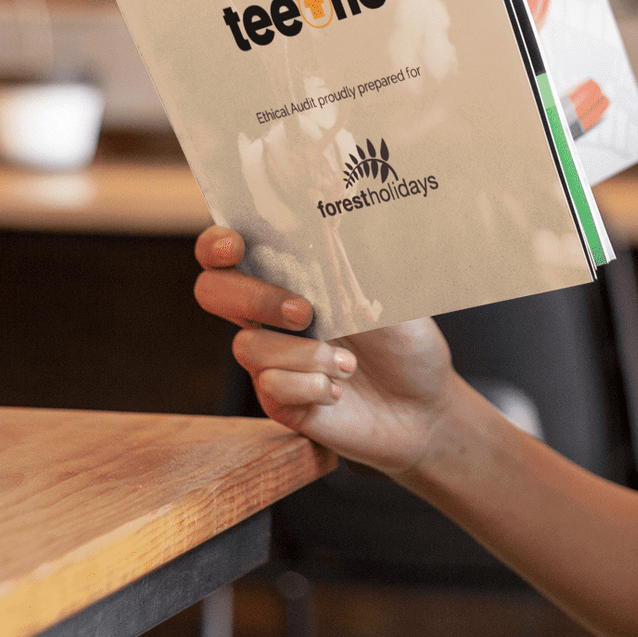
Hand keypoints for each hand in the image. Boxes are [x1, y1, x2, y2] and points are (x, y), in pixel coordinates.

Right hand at [194, 226, 455, 475]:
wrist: (424, 408)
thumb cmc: (406, 344)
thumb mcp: (394, 298)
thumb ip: (361, 268)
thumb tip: (340, 228)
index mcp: (295, 278)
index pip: (232, 251)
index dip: (217, 243)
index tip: (236, 247)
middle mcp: (271, 316)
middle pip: (213, 291)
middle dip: (255, 297)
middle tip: (305, 312)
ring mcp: (271, 359)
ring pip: (248, 345)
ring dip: (305, 354)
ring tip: (348, 365)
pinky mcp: (278, 399)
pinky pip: (269, 385)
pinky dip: (311, 387)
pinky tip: (338, 392)